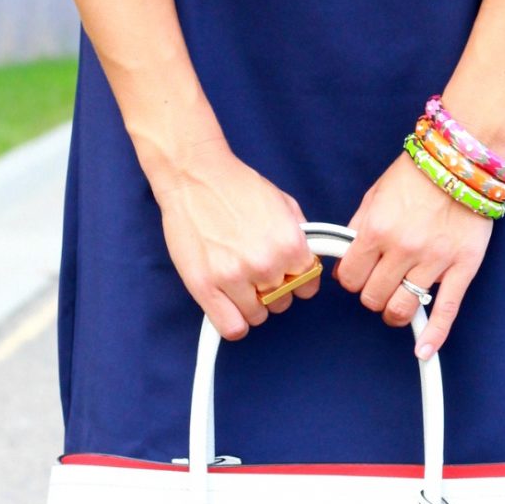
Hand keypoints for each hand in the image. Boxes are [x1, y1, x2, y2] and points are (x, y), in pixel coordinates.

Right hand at [143, 133, 320, 340]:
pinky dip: (234, 322)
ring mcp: (234, 278)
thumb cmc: (236, 186)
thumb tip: (308, 260)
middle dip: (273, 290)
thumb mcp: (284, 203)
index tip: (285, 274)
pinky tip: (230, 304)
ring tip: (239, 281)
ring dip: (251, 304)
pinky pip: (232, 328)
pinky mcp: (205, 287)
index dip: (296, 280)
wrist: (195, 175)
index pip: (308, 286)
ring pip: (258, 317)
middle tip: (256, 270)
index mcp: (290, 244)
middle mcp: (265, 264)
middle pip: (283, 303)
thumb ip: (300, 236)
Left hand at [334, 145, 495, 358]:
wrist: (460, 160)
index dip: (351, 279)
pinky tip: (424, 351)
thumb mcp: (374, 195)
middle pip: (373, 297)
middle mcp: (403, 248)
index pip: (350, 278)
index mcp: (376, 229)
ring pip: (402, 308)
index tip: (357, 275)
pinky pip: (446, 311)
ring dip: (394, 309)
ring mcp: (434, 261)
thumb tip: (344, 259)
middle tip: (379, 281)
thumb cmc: (416, 176)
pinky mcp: (462, 267)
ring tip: (397, 300)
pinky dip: (434, 336)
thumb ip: (357, 229)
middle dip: (372, 293)